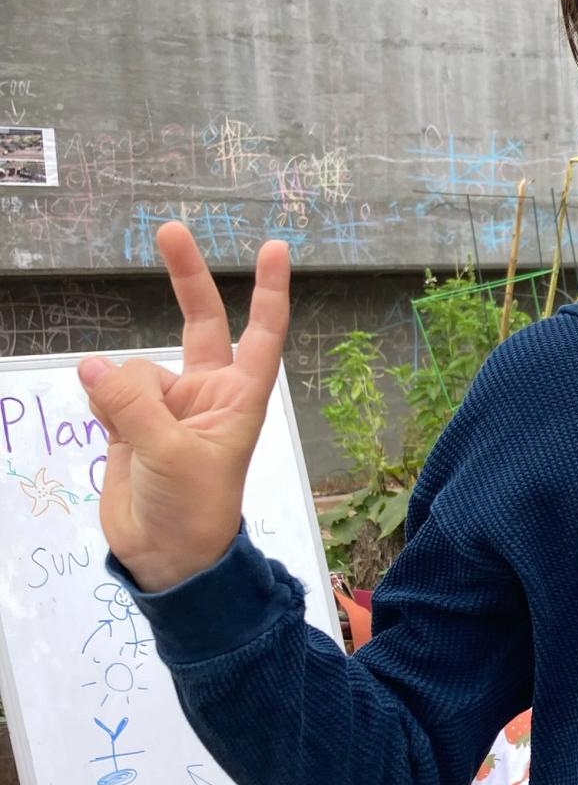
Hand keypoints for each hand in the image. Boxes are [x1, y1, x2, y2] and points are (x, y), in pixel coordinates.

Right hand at [77, 226, 291, 591]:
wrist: (165, 555)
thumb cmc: (194, 510)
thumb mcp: (173, 457)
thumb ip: (135, 406)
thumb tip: (96, 365)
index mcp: (239, 398)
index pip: (261, 335)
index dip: (269, 292)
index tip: (273, 248)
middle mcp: (206, 392)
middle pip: (198, 320)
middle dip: (185, 276)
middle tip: (170, 228)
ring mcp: (165, 403)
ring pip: (132, 368)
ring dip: (123, 395)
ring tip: (135, 443)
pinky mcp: (129, 418)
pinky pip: (107, 390)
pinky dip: (102, 406)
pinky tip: (112, 437)